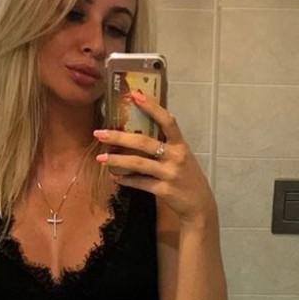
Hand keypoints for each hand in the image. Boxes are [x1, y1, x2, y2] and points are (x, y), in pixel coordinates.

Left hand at [94, 91, 216, 224]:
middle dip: (119, 137)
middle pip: (144, 142)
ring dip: (117, 160)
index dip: (152, 107)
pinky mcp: (164, 190)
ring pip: (138, 163)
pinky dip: (125, 180)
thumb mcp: (180, 157)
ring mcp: (170, 173)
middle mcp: (176, 156)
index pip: (167, 121)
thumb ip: (164, 145)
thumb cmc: (186, 176)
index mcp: (180, 144)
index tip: (134, 95)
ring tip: (100, 158)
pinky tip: (114, 177)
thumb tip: (136, 133)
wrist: (199, 204)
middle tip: (99, 133)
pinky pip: (140, 183)